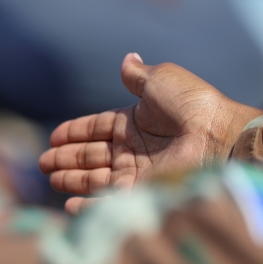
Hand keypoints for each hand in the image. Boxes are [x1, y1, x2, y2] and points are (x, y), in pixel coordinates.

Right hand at [39, 53, 262, 213]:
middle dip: (66, 158)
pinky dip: (89, 204)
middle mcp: (134, 148)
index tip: (54, 137)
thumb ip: (138, 76)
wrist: (218, 137)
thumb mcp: (161, 80)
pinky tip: (71, 204)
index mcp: (135, 121)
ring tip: (51, 179)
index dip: (75, 132)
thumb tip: (127, 58)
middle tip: (43, 162)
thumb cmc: (192, 105)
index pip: (97, 128)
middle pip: (92, 155)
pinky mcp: (141, 192)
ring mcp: (137, 172)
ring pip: (95, 178)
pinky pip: (109, 200)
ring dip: (72, 179)